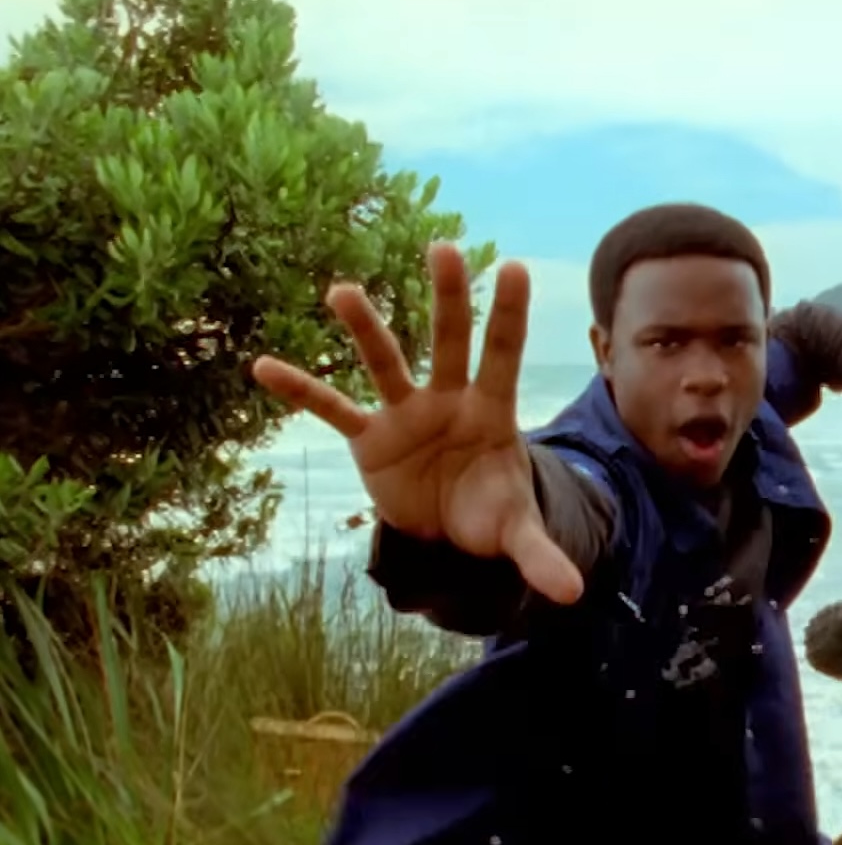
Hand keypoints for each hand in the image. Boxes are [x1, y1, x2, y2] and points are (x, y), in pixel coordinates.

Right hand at [251, 244, 582, 604]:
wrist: (446, 532)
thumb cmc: (488, 513)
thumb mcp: (514, 534)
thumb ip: (541, 556)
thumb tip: (575, 596)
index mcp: (491, 413)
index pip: (503, 357)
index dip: (508, 316)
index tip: (515, 266)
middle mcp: (448, 401)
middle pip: (448, 342)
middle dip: (448, 300)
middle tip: (444, 249)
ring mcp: (406, 414)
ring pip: (385, 363)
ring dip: (366, 330)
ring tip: (342, 292)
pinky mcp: (369, 438)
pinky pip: (332, 410)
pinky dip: (302, 391)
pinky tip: (263, 367)